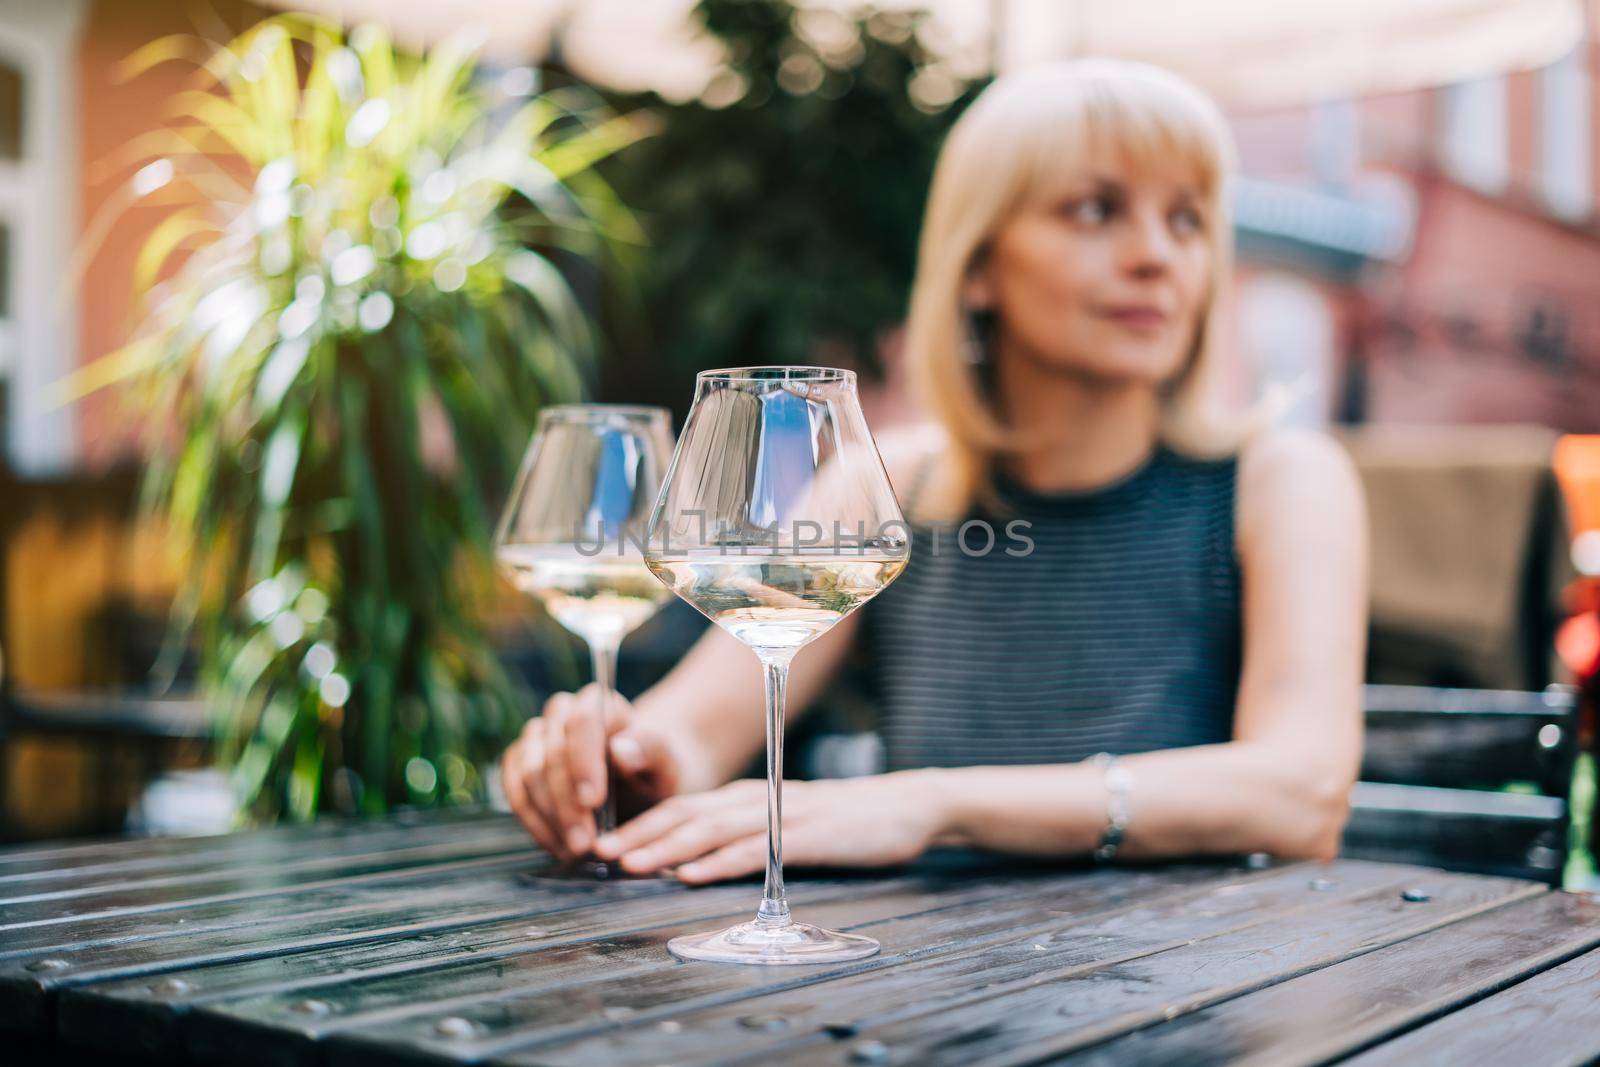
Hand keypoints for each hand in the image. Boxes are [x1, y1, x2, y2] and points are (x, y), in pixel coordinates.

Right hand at [500, 683, 684, 859]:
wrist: (639, 789)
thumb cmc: (654, 774)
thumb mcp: (666, 765)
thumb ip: (649, 752)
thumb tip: (620, 748)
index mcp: (601, 702)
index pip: (582, 721)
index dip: (582, 760)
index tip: (593, 801)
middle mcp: (562, 712)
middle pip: (551, 752)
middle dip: (566, 802)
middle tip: (585, 842)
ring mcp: (536, 737)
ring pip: (528, 773)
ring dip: (550, 817)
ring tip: (576, 849)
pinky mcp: (519, 763)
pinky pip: (515, 792)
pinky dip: (534, 823)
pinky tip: (557, 845)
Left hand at [592, 772, 948, 883]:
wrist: (907, 805)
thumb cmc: (844, 821)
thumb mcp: (785, 822)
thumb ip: (743, 833)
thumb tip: (691, 860)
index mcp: (748, 796)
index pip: (683, 807)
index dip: (642, 824)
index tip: (602, 843)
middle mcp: (757, 799)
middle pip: (688, 814)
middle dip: (641, 834)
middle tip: (600, 853)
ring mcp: (781, 815)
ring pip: (714, 829)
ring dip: (670, 848)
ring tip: (633, 865)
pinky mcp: (808, 836)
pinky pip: (757, 849)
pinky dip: (722, 862)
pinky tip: (694, 874)